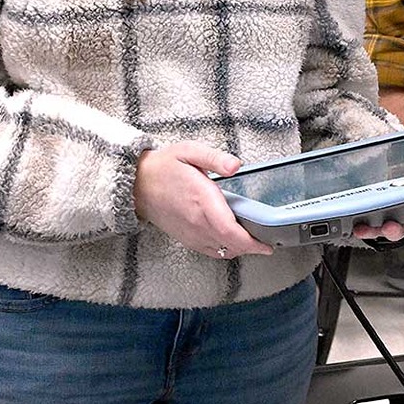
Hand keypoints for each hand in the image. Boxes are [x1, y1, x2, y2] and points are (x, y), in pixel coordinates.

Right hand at [133, 143, 272, 259]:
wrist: (137, 184)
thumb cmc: (163, 167)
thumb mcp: (189, 152)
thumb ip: (215, 158)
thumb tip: (235, 165)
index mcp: (202, 200)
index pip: (230, 231)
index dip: (251, 242)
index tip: (267, 244)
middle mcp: (197, 221)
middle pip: (230, 245)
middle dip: (251, 248)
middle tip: (265, 243)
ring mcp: (191, 232)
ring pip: (221, 251)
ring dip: (239, 250)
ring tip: (252, 243)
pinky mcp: (185, 237)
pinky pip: (209, 251)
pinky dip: (224, 250)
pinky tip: (230, 242)